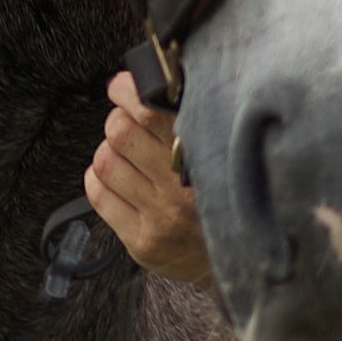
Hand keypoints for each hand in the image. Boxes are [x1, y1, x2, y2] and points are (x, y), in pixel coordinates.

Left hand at [85, 70, 212, 281]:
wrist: (243, 260)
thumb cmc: (229, 193)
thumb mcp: (223, 151)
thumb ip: (195, 120)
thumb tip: (153, 80)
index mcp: (206, 159)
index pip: (149, 112)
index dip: (127, 92)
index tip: (123, 86)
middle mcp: (182, 192)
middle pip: (121, 133)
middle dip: (118, 119)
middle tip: (127, 120)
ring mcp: (160, 220)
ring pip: (105, 162)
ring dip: (109, 149)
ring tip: (126, 153)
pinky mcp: (142, 243)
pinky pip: (98, 194)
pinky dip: (99, 177)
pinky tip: (117, 177)